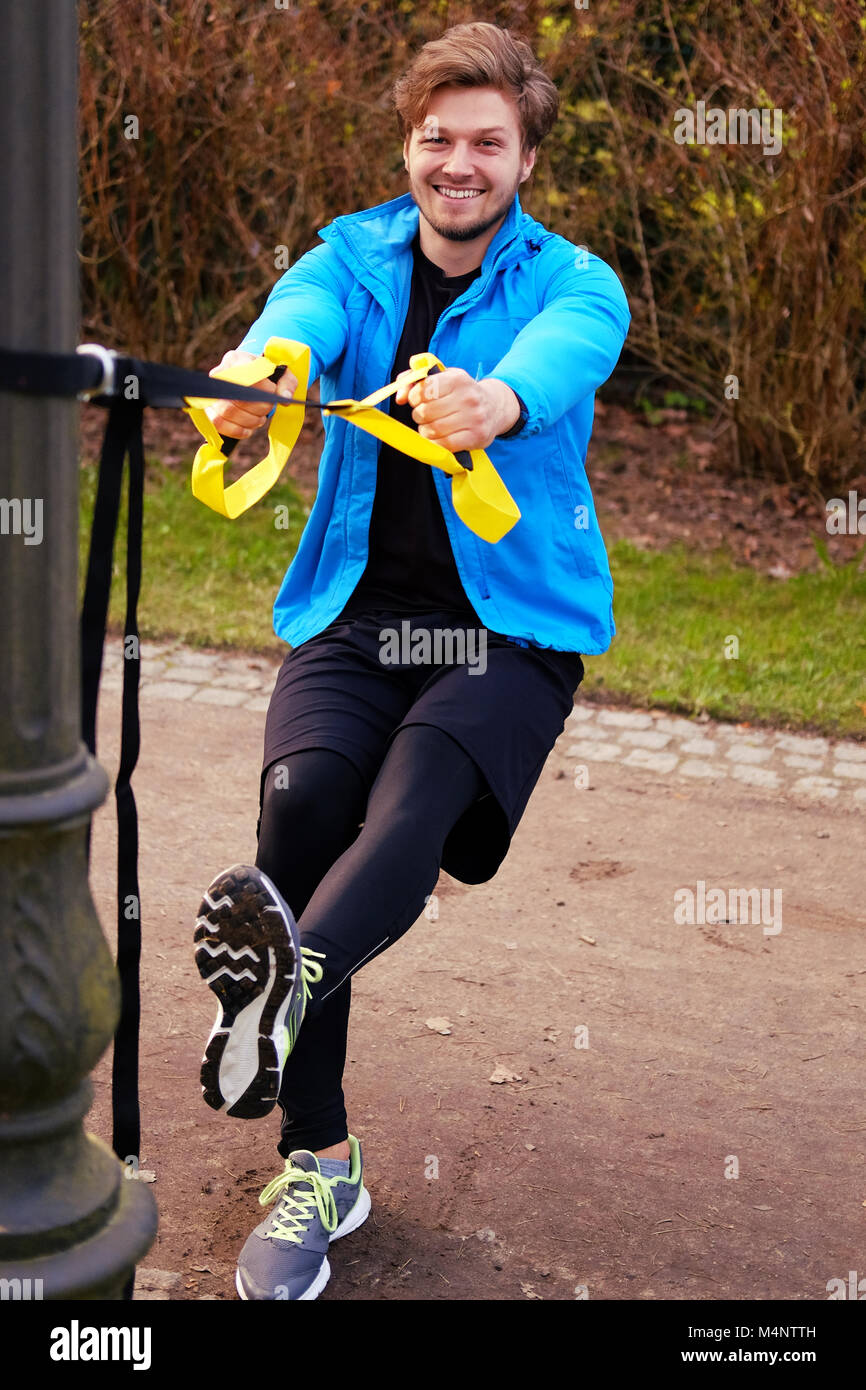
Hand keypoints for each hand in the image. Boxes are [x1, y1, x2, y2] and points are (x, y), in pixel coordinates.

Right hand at [205, 348, 297, 438]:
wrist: (249, 382)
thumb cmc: (266, 378)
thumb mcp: (281, 375)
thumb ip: (287, 383)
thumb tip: (284, 398)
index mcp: (236, 360)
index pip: (247, 375)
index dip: (264, 389)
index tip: (273, 391)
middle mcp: (219, 374)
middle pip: (237, 396)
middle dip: (259, 408)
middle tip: (267, 408)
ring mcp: (210, 392)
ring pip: (227, 411)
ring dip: (249, 420)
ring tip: (260, 419)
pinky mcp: (208, 410)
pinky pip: (219, 424)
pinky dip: (238, 430)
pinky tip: (249, 429)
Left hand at [394, 367, 520, 452]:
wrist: (494, 407)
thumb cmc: (460, 392)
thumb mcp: (442, 378)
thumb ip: (414, 379)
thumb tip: (400, 397)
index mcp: (457, 379)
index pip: (425, 390)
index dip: (414, 397)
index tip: (417, 400)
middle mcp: (468, 397)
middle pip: (425, 412)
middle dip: (419, 415)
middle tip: (425, 415)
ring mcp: (474, 418)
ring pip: (433, 430)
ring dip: (425, 431)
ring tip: (431, 426)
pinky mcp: (477, 437)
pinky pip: (445, 445)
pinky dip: (436, 444)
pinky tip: (438, 438)